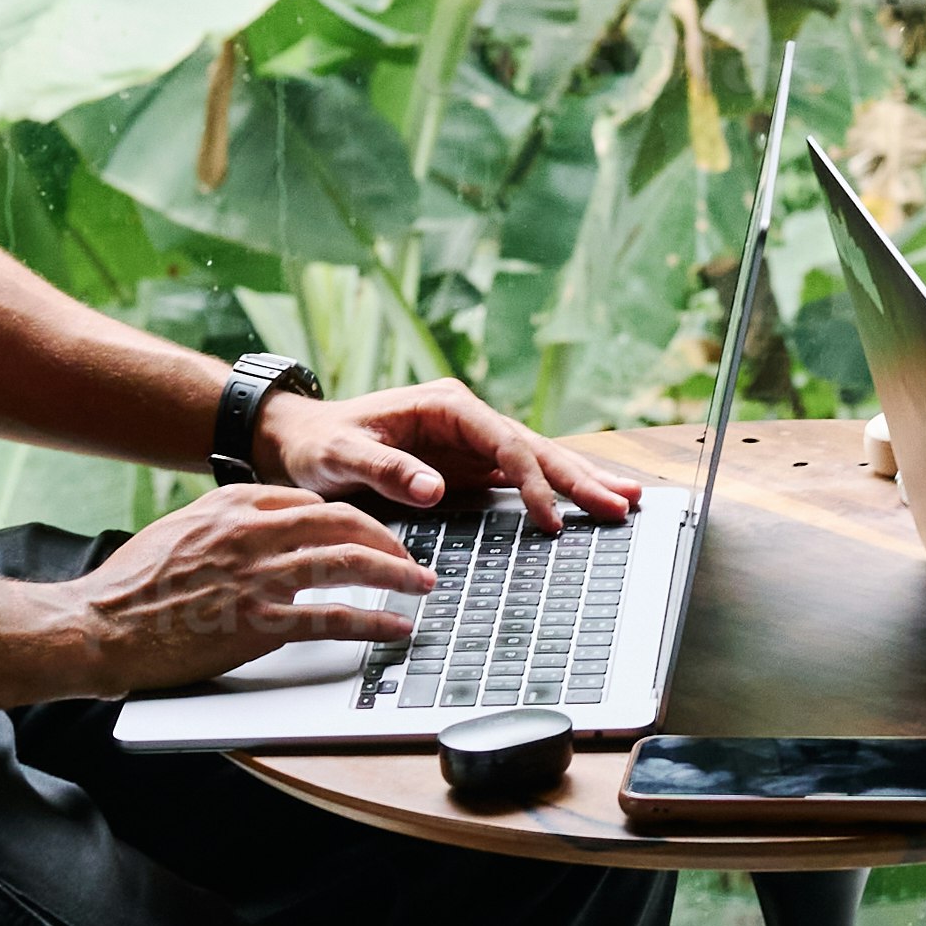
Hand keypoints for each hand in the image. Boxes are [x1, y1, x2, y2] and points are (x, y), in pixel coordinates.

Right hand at [36, 487, 428, 695]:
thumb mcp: (180, 531)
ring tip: (423, 585)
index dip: (353, 518)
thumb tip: (264, 527)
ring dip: (397, 573)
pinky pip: (334, 617)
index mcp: (234, 503)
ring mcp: (258, 576)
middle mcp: (253, 531)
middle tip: (414, 557)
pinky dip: (375, 622)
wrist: (98, 625)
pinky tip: (398, 628)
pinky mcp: (259, 622)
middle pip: (344, 521)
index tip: (373, 534)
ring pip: (350, 561)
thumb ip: (227, 524)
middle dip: (389, 538)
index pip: (313, 501)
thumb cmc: (131, 585)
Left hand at [265, 373, 641, 532]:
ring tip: (625, 500)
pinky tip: (584, 504)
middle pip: (535, 448)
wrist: (299, 441)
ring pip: (537, 461)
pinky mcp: (469, 466)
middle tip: (623, 503)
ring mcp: (472, 443)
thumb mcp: (341, 456)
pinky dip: (554, 492)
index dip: (532, 480)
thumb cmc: (318, 444)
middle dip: (579, 476)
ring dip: (579, 481)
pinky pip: (520, 479)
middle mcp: (467, 419)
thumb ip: (387, 470)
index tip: (550, 518)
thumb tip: (435, 487)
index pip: (505, 443)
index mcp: (446, 406)